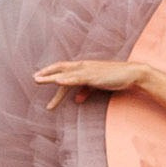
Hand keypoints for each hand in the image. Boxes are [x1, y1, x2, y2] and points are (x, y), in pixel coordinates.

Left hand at [33, 57, 147, 100]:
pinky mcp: (94, 76)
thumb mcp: (97, 86)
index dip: (51, 73)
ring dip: (51, 77)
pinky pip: (78, 78)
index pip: (64, 69)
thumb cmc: (115, 78)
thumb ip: (86, 91)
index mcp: (83, 67)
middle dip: (47, 73)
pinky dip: (67, 79)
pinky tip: (58, 81)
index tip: (39, 78)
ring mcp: (88, 70)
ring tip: (38, 80)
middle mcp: (83, 66)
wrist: (131, 74)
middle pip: (60, 68)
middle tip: (34, 79)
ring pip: (66, 73)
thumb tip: (76, 100)